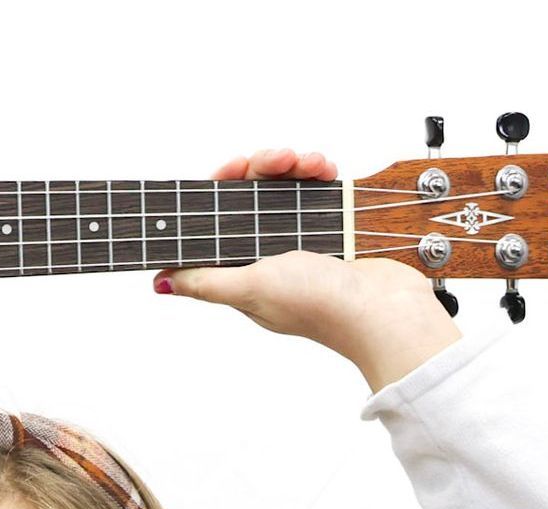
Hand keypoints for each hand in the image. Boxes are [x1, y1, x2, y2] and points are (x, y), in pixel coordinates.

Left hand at [153, 147, 461, 391]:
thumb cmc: (322, 306)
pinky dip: (318, 174)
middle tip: (274, 160)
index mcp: (244, 271)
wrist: (385, 310)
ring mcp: (302, 240)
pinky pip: (316, 189)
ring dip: (292, 166)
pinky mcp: (333, 227)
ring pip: (283, 188)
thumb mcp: (253, 289)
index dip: (220, 191)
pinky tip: (326, 170)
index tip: (232, 170)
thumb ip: (207, 282)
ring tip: (308, 162)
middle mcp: (270, 254)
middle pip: (250, 197)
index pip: (217, 222)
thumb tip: (162, 282)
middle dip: (261, 169)